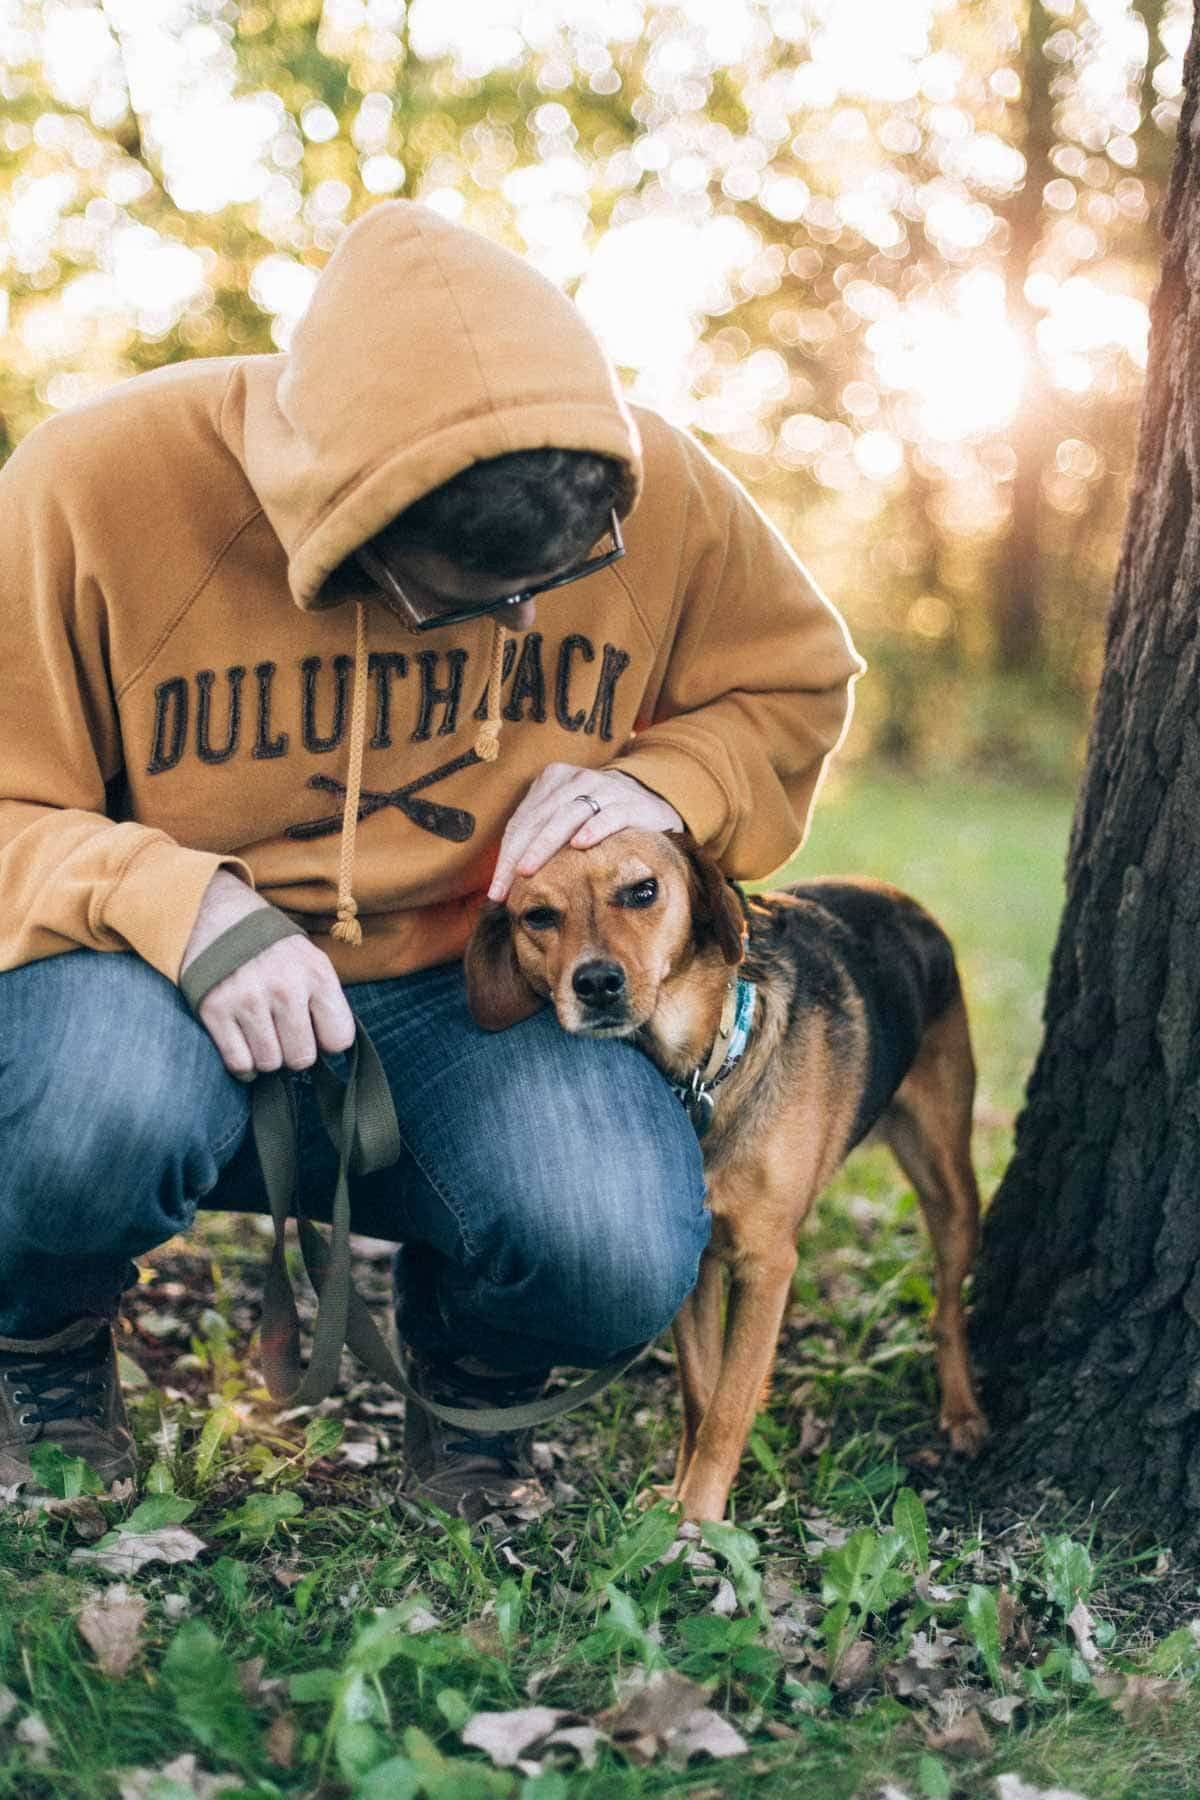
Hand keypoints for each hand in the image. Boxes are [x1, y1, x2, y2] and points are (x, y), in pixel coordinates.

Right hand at [180, 870, 355, 1080]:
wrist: (215, 913)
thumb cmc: (269, 946)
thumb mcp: (309, 959)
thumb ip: (324, 1000)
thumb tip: (332, 1051)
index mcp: (316, 973)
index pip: (339, 1039)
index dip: (327, 1041)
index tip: (315, 1031)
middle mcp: (285, 987)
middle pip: (301, 1058)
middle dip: (294, 1052)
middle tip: (283, 1034)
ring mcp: (248, 999)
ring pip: (269, 1063)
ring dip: (266, 1057)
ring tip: (262, 1035)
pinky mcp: (215, 1009)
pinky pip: (238, 1063)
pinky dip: (243, 1066)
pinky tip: (245, 1048)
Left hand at [488, 765, 683, 901]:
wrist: (651, 808)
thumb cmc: (597, 822)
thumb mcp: (564, 824)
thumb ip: (537, 840)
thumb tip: (501, 884)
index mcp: (554, 780)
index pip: (523, 820)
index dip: (506, 855)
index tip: (495, 891)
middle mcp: (578, 780)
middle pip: (540, 817)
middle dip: (520, 853)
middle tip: (505, 885)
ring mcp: (606, 788)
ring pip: (569, 815)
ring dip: (546, 844)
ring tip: (528, 869)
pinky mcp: (632, 804)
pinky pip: (610, 816)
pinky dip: (595, 829)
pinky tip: (580, 844)